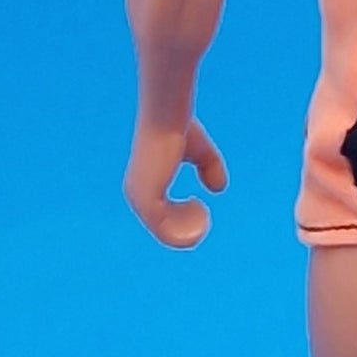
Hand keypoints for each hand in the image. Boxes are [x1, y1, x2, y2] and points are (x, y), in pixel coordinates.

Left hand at [123, 118, 227, 247]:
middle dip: (189, 228)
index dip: (183, 218)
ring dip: (191, 229)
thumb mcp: (200, 151)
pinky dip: (189, 230)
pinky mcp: (148, 204)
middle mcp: (137, 195)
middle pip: (165, 230)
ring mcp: (140, 201)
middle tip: (204, 213)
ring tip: (202, 212)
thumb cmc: (179, 129)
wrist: (167, 121)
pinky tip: (199, 208)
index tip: (199, 207)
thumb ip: (209, 166)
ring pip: (169, 234)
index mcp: (144, 186)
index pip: (161, 216)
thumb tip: (218, 188)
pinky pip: (169, 233)